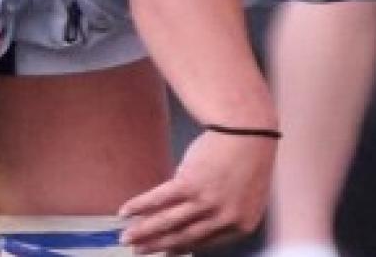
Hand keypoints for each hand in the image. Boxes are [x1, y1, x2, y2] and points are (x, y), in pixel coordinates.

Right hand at [119, 130, 276, 253]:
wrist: (249, 130)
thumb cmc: (247, 159)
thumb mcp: (244, 196)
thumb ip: (223, 215)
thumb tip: (192, 228)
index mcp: (240, 225)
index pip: (203, 242)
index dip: (178, 248)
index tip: (163, 253)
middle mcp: (223, 219)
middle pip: (182, 237)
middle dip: (156, 246)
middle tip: (137, 251)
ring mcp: (206, 202)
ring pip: (167, 222)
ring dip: (143, 231)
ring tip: (126, 238)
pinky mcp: (190, 184)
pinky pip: (158, 199)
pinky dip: (140, 205)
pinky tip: (126, 211)